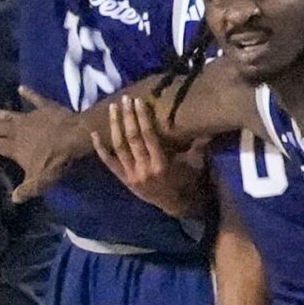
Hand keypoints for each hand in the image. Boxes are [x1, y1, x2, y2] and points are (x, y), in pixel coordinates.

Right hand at [0, 88, 83, 201]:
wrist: (74, 137)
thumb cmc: (56, 160)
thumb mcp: (40, 180)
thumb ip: (26, 189)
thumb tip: (14, 199)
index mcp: (14, 148)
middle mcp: (18, 131)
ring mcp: (31, 117)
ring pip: (9, 115)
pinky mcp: (45, 108)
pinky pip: (35, 99)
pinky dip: (28, 93)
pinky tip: (21, 88)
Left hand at [91, 94, 210, 219]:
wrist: (174, 205)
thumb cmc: (186, 181)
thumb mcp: (195, 164)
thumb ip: (200, 146)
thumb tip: (209, 127)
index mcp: (161, 164)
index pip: (148, 136)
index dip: (142, 118)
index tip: (138, 101)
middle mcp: (143, 169)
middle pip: (132, 139)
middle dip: (128, 117)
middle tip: (124, 99)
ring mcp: (131, 175)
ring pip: (118, 147)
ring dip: (114, 126)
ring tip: (113, 108)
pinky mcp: (123, 179)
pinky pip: (108, 163)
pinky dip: (100, 148)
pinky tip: (94, 133)